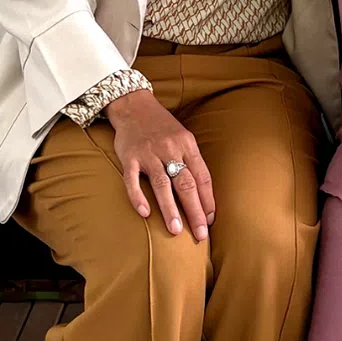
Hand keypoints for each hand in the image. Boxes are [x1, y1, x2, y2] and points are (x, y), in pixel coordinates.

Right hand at [106, 90, 214, 241]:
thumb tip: (203, 193)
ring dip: (170, 209)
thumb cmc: (162, 126)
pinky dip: (138, 196)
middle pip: (186, 184)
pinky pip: (133, 180)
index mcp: (187, 145)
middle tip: (200, 235)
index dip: (208, 200)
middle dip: (195, 211)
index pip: (202, 177)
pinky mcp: (129, 156)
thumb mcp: (183, 137)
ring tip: (176, 230)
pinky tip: (144, 213)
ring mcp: (149, 153)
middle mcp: (170, 149)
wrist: (135, 105)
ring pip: (162, 184)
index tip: (212, 220)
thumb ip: (191, 161)